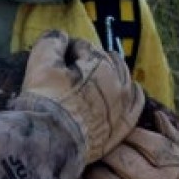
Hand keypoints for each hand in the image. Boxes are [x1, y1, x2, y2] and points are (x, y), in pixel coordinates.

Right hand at [14, 30, 144, 162]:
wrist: (51, 142)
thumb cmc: (46, 101)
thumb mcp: (41, 62)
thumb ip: (52, 41)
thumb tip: (61, 37)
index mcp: (99, 63)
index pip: (83, 46)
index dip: (67, 50)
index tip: (55, 58)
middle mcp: (118, 82)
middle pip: (107, 59)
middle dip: (91, 59)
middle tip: (72, 69)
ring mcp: (123, 105)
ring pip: (125, 78)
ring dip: (111, 73)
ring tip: (94, 79)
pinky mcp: (123, 126)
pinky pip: (136, 103)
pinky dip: (130, 94)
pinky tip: (122, 93)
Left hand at [80, 111, 178, 178]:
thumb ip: (175, 141)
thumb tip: (158, 114)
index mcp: (172, 170)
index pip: (138, 139)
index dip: (128, 135)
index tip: (124, 138)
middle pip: (116, 156)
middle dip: (109, 152)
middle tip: (106, 153)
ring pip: (100, 177)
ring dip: (96, 171)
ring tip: (100, 171)